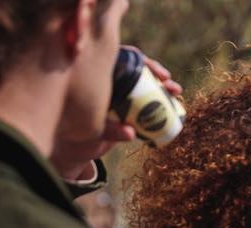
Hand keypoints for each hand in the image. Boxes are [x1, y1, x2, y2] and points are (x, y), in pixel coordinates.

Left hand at [50, 53, 181, 180]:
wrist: (74, 146)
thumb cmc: (78, 135)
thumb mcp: (94, 132)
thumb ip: (110, 131)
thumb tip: (131, 133)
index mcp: (95, 77)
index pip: (121, 59)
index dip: (141, 62)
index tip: (155, 72)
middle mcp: (108, 81)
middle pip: (135, 68)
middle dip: (156, 73)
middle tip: (169, 83)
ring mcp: (118, 93)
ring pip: (143, 83)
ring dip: (162, 86)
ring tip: (176, 92)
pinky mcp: (127, 106)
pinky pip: (146, 99)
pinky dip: (160, 100)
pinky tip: (173, 104)